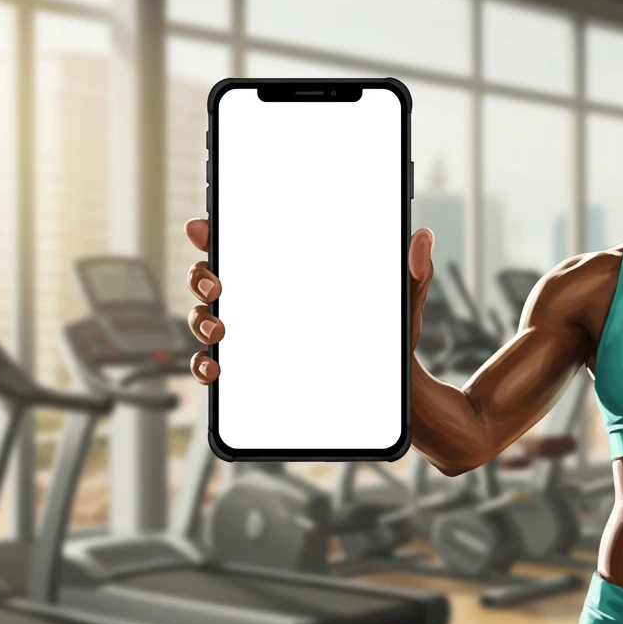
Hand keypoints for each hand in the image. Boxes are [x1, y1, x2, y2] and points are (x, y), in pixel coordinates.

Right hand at [184, 221, 435, 383]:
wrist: (394, 396)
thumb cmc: (388, 342)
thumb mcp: (402, 306)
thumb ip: (412, 272)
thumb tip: (423, 236)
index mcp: (290, 275)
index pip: (244, 245)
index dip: (215, 232)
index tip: (202, 227)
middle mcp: (263, 301)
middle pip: (211, 278)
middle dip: (201, 276)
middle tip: (216, 285)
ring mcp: (253, 335)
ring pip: (204, 318)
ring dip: (199, 321)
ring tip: (220, 331)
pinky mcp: (251, 372)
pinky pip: (213, 365)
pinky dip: (204, 365)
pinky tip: (213, 369)